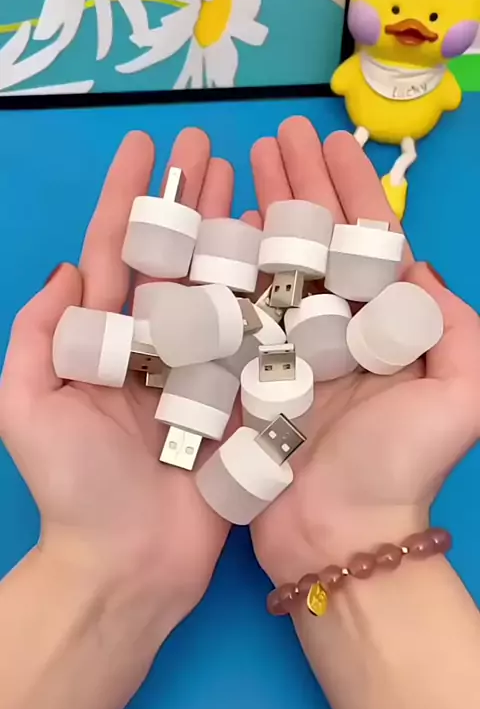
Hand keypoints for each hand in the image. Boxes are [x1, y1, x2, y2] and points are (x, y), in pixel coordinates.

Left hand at [0, 129, 252, 639]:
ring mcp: (200, 368)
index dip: (127, 198)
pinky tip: (283, 251)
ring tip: (247, 181)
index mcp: (102, 342)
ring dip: (230, 231)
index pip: (114, 252)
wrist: (130, 563)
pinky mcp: (239, 396)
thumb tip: (66, 270)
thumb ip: (36, 337)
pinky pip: (255, 337)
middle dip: (187, 200)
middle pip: (173, 257)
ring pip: (218, 285)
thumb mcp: (26, 408)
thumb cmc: (74, 490)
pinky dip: (268, 293)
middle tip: (208, 146)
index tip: (143, 145)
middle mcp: (153, 345)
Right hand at [250, 117, 479, 584]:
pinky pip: (231, 309)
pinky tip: (213, 228)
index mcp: (381, 324)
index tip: (328, 139)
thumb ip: (458, 327)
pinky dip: (222, 267)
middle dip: (297, 185)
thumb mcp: (461, 395)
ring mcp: (284, 347)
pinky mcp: (244, 370)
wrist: (337, 535)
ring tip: (239, 166)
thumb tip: (418, 265)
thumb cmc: (399, 468)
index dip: (348, 187)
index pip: (365, 239)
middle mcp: (332, 327)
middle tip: (273, 136)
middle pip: (313, 241)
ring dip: (257, 212)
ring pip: (270, 264)